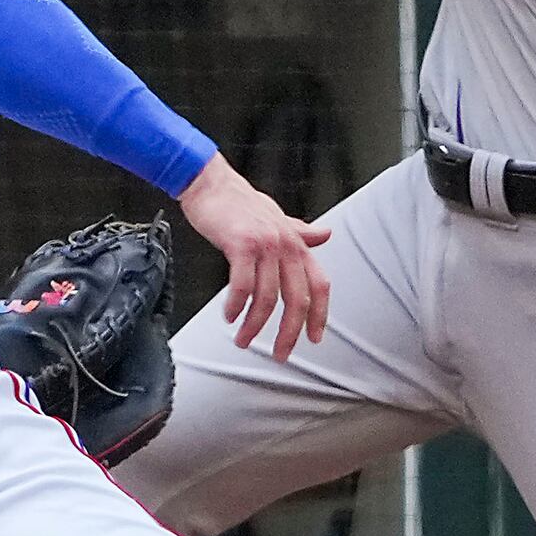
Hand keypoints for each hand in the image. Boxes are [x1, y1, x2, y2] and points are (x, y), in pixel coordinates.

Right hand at [177, 157, 330, 359]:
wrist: (210, 183)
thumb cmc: (240, 203)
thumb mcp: (277, 217)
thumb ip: (301, 232)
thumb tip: (325, 235)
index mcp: (297, 242)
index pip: (319, 284)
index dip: (320, 315)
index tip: (313, 338)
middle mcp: (286, 244)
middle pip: (297, 299)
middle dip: (289, 332)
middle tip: (279, 353)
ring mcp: (265, 245)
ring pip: (266, 298)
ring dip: (254, 326)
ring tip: (243, 340)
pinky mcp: (241, 244)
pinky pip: (242, 285)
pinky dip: (235, 306)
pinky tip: (229, 316)